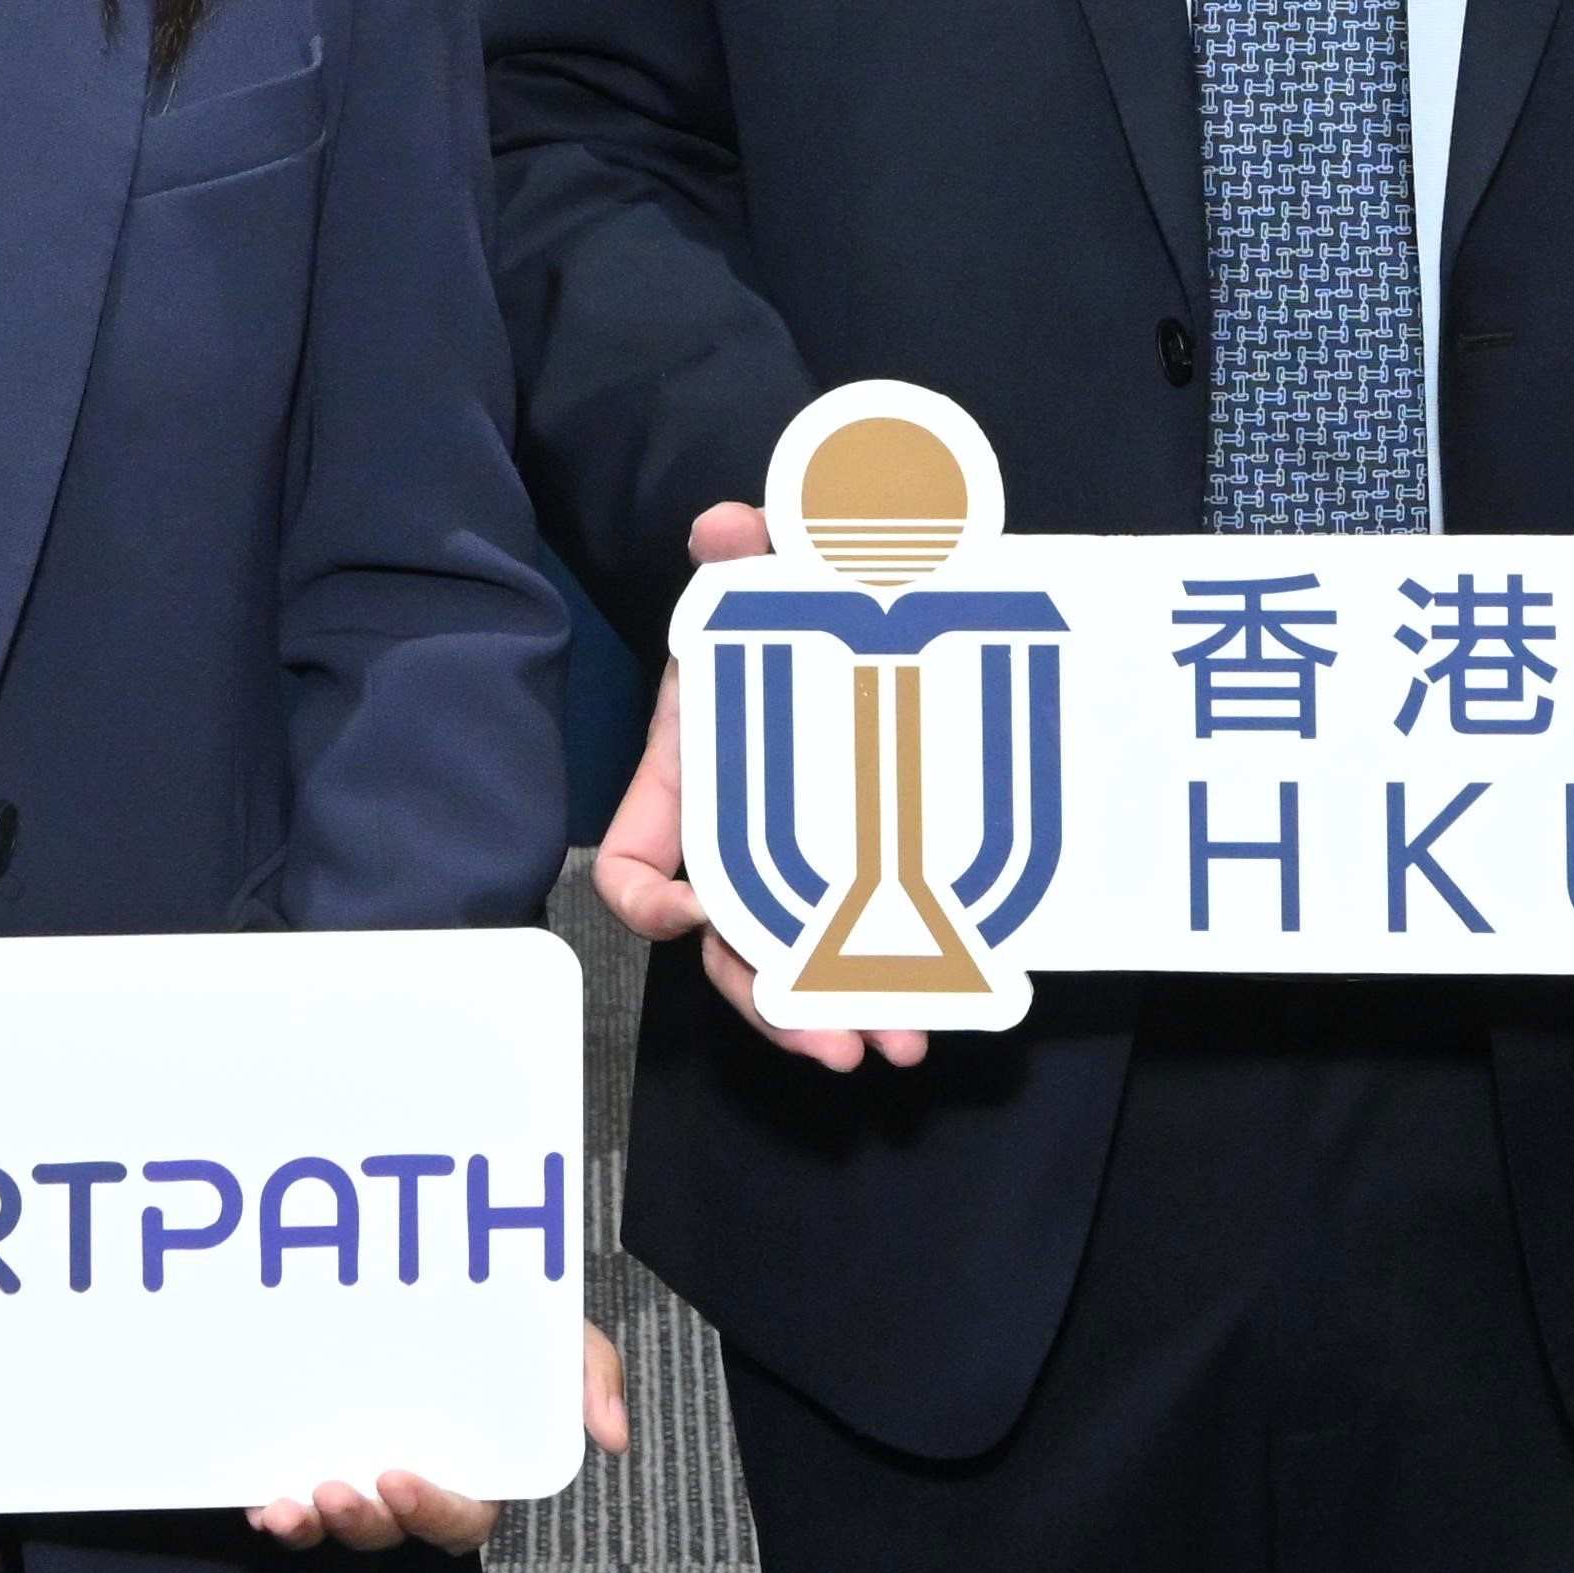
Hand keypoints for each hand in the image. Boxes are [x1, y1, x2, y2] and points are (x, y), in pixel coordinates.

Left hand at [259, 1319, 626, 1556]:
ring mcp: (357, 1469)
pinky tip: (255, 1498)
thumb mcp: (558, 1335)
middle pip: (388, 1528)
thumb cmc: (505, 1322)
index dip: (431, 1513)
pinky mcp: (307, 1454)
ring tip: (286, 1506)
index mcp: (473, 1470)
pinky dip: (271, 1510)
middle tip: (335, 1491)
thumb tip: (612, 1437)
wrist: (425, 1268)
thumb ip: (591, 1374)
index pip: (459, 1518)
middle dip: (360, 1524)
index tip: (400, 1479)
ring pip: (331, 1523)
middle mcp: (411, 1479)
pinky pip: (287, 1498)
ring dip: (308, 1527)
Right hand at [585, 503, 929, 1072]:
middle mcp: (733, 847)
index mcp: (689, 786)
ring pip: (794, 971)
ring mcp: (795, 871)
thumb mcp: (768, 571)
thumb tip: (725, 529)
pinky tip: (944, 1006)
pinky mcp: (865, 878)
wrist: (862, 619)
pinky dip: (899, 985)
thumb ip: (743, 546)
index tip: (691, 911)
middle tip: (831, 1038)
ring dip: (836, 1016)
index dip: (647, 901)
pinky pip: (866, 949)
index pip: (628, 866)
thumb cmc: (790, 609)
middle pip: (723, 951)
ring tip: (892, 1043)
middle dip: (772, 1003)